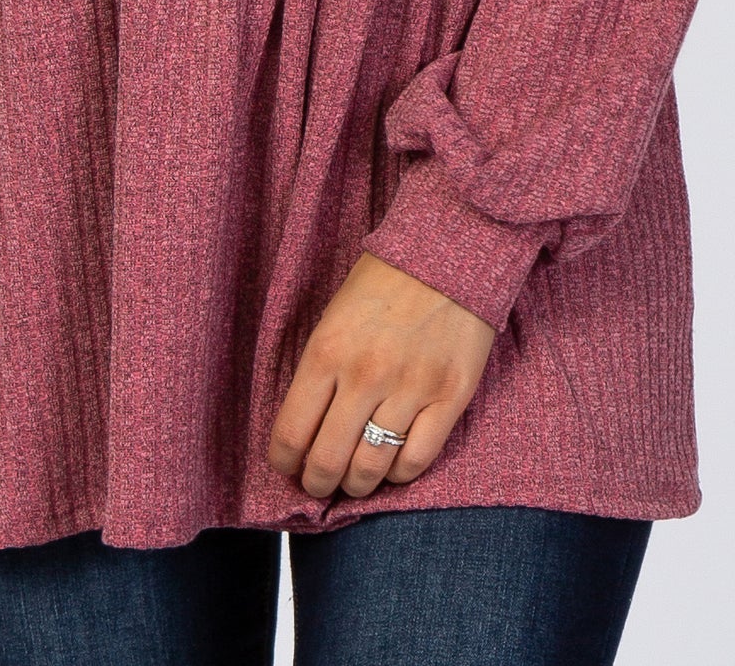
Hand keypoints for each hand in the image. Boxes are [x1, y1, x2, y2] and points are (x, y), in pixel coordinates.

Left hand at [266, 251, 495, 501]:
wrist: (448, 251)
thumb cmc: (384, 280)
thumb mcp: (334, 315)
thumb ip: (320, 370)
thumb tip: (306, 426)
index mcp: (326, 351)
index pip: (291, 432)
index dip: (284, 462)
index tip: (288, 466)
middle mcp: (365, 375)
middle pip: (328, 462)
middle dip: (318, 483)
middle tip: (319, 483)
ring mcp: (410, 388)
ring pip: (372, 469)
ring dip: (357, 484)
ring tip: (355, 479)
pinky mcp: (450, 396)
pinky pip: (417, 460)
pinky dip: (399, 474)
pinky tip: (393, 464)